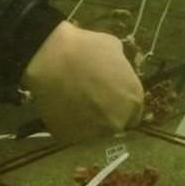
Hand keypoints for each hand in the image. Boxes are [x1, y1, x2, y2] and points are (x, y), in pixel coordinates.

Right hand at [21, 21, 144, 141]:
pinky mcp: (70, 138)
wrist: (50, 59)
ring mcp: (94, 133)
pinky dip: (68, 125)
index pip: (133, 113)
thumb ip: (120, 66)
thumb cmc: (85, 48)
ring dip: (88, 122)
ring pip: (94, 133)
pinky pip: (72, 134)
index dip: (121, 105)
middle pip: (115, 124)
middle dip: (106, 114)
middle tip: (91, 100)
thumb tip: (116, 69)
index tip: (109, 98)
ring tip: (74, 105)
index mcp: (133, 99)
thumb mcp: (113, 47)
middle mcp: (118, 121)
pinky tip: (61, 109)